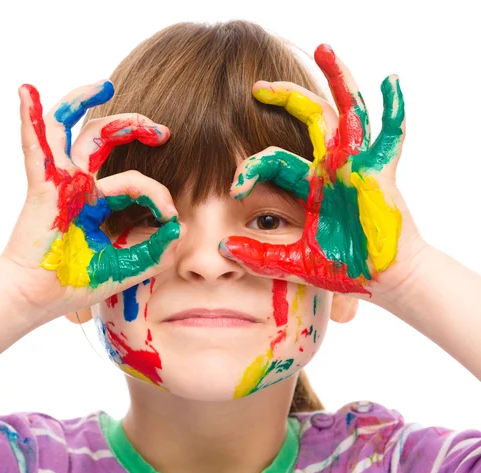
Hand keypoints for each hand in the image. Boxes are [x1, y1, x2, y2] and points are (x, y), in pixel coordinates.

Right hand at [1, 80, 182, 321]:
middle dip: (134, 126)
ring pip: (73, 130)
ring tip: (106, 85)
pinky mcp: (43, 187)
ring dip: (84, 102)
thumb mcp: (125, 267)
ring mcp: (61, 183)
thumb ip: (155, 252)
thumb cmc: (73, 284)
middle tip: (162, 131)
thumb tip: (179, 227)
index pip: (134, 180)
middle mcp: (80, 186)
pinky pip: (35, 146)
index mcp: (98, 203)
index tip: (170, 216)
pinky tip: (25, 91)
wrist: (37, 300)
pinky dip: (29, 118)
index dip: (158, 193)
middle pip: (105, 139)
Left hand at [219, 44, 426, 299]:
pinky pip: (390, 135)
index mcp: (308, 185)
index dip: (251, 169)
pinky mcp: (380, 172)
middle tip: (257, 86)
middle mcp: (330, 167)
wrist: (378, 278)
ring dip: (337, 79)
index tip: (235, 189)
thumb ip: (260, 256)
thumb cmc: (341, 268)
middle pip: (308, 119)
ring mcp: (356, 165)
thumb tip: (223, 249)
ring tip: (324, 48)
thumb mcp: (294, 261)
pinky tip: (392, 81)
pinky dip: (395, 109)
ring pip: (346, 111)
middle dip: (285, 98)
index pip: (273, 160)